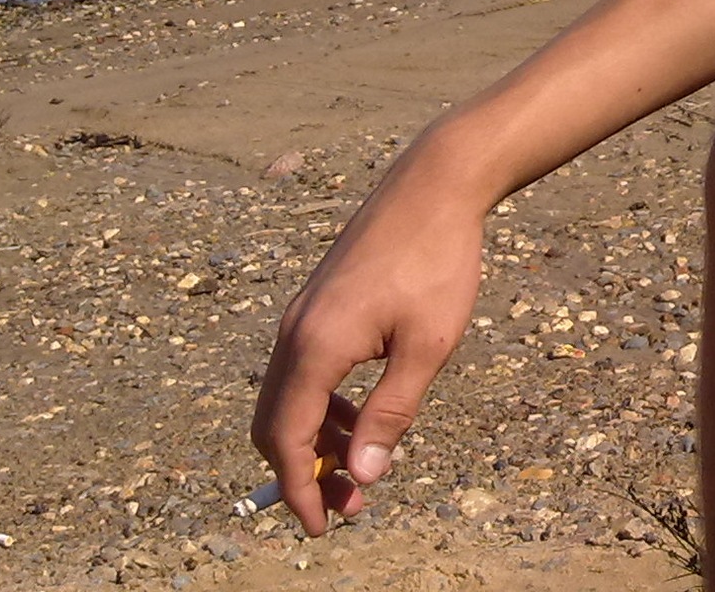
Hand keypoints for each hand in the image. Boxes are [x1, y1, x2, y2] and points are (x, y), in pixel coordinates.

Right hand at [251, 165, 485, 534]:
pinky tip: (361, 414)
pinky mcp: (316, 304)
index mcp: (315, 347)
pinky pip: (302, 371)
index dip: (299, 490)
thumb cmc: (439, 261)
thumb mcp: (428, 344)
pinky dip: (321, 404)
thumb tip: (364, 475)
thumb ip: (392, 412)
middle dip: (304, 472)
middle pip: (275, 425)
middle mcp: (294, 333)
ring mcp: (301, 316)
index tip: (321, 528)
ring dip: (315, 439)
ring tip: (361, 467)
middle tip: (349, 505)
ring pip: (287, 399)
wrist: (434, 185)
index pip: (288, 440)